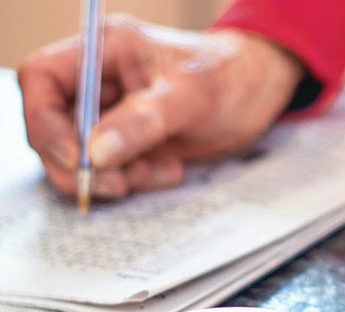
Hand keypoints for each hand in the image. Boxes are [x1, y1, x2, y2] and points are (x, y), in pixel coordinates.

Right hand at [17, 15, 303, 198]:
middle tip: (115, 184)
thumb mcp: (189, 96)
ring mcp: (113, 113)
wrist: (261, 92)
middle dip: (78, 162)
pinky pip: (113, 170)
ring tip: (158, 172)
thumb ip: (142, 121)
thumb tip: (95, 153)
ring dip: (112, 176)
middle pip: (51, 126)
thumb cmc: (229, 76)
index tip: (78, 156)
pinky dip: (136, 179)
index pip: (41, 79)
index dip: (46, 121)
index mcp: (103, 51)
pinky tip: (170, 170)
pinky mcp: (131, 141)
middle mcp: (100, 82)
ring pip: (81, 156)